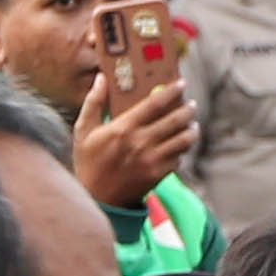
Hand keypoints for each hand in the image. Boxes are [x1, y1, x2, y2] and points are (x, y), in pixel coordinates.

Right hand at [75, 72, 195, 218]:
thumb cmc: (88, 161)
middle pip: (175, 120)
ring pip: (184, 139)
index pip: (155, 104)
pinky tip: (180, 144)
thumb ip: (93, 102)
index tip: (182, 83)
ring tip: (191, 124)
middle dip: (188, 109)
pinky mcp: (159, 174)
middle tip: (191, 104)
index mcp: (123, 128)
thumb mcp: (84, 130)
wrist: (97, 197)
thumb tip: (101, 78)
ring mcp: (152, 160)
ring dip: (191, 129)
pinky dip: (182, 149)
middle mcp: (140, 142)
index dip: (171, 91)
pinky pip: (179, 157)